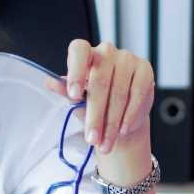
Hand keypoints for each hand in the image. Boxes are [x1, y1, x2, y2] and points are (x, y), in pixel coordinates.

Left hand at [44, 40, 154, 155]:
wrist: (122, 114)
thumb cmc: (96, 103)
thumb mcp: (78, 99)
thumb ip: (66, 91)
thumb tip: (49, 83)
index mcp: (86, 54)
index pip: (79, 50)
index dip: (76, 71)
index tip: (74, 95)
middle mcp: (106, 51)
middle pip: (99, 81)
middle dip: (95, 115)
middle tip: (92, 138)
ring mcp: (127, 58)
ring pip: (118, 92)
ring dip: (112, 122)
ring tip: (106, 142)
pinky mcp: (144, 69)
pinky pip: (136, 93)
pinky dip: (129, 115)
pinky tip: (122, 129)